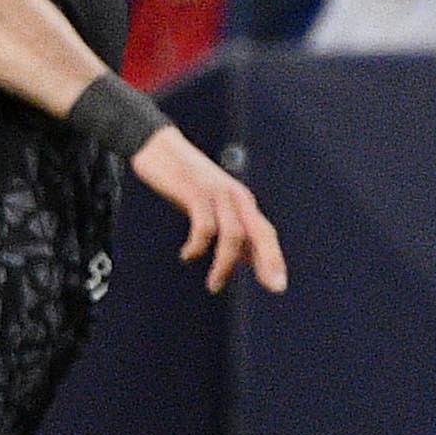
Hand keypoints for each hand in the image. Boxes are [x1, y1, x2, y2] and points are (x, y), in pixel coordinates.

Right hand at [130, 123, 285, 292]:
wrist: (157, 147)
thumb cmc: (182, 180)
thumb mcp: (208, 206)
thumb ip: (225, 227)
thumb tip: (243, 257)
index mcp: (240, 202)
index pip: (264, 232)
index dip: (273, 258)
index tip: (277, 285)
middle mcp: (235, 197)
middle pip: (261, 232)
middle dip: (269, 260)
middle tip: (274, 287)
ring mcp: (216, 193)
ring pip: (234, 234)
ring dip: (225, 264)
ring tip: (213, 285)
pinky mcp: (195, 191)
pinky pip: (205, 226)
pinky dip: (198, 246)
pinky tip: (187, 255)